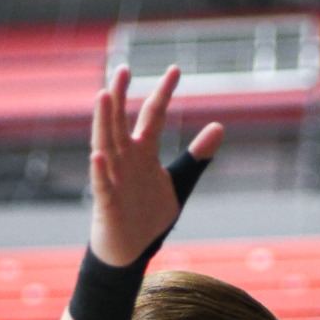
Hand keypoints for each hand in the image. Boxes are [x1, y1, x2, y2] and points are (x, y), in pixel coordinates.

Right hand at [89, 66, 221, 267]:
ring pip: (105, 144)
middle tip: (123, 68)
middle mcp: (126, 159)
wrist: (132, 251)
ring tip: (103, 95)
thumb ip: (197, 157)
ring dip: (103, 121)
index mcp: (144, 151)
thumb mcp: (180, 183)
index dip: (164, 93)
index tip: (175, 69)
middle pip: (121, 121)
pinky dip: (101, 171)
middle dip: (120, 96)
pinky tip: (99, 156)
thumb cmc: (150, 216)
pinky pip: (102, 185)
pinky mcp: (107, 203)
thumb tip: (219, 126)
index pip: (154, 115)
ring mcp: (114, 178)